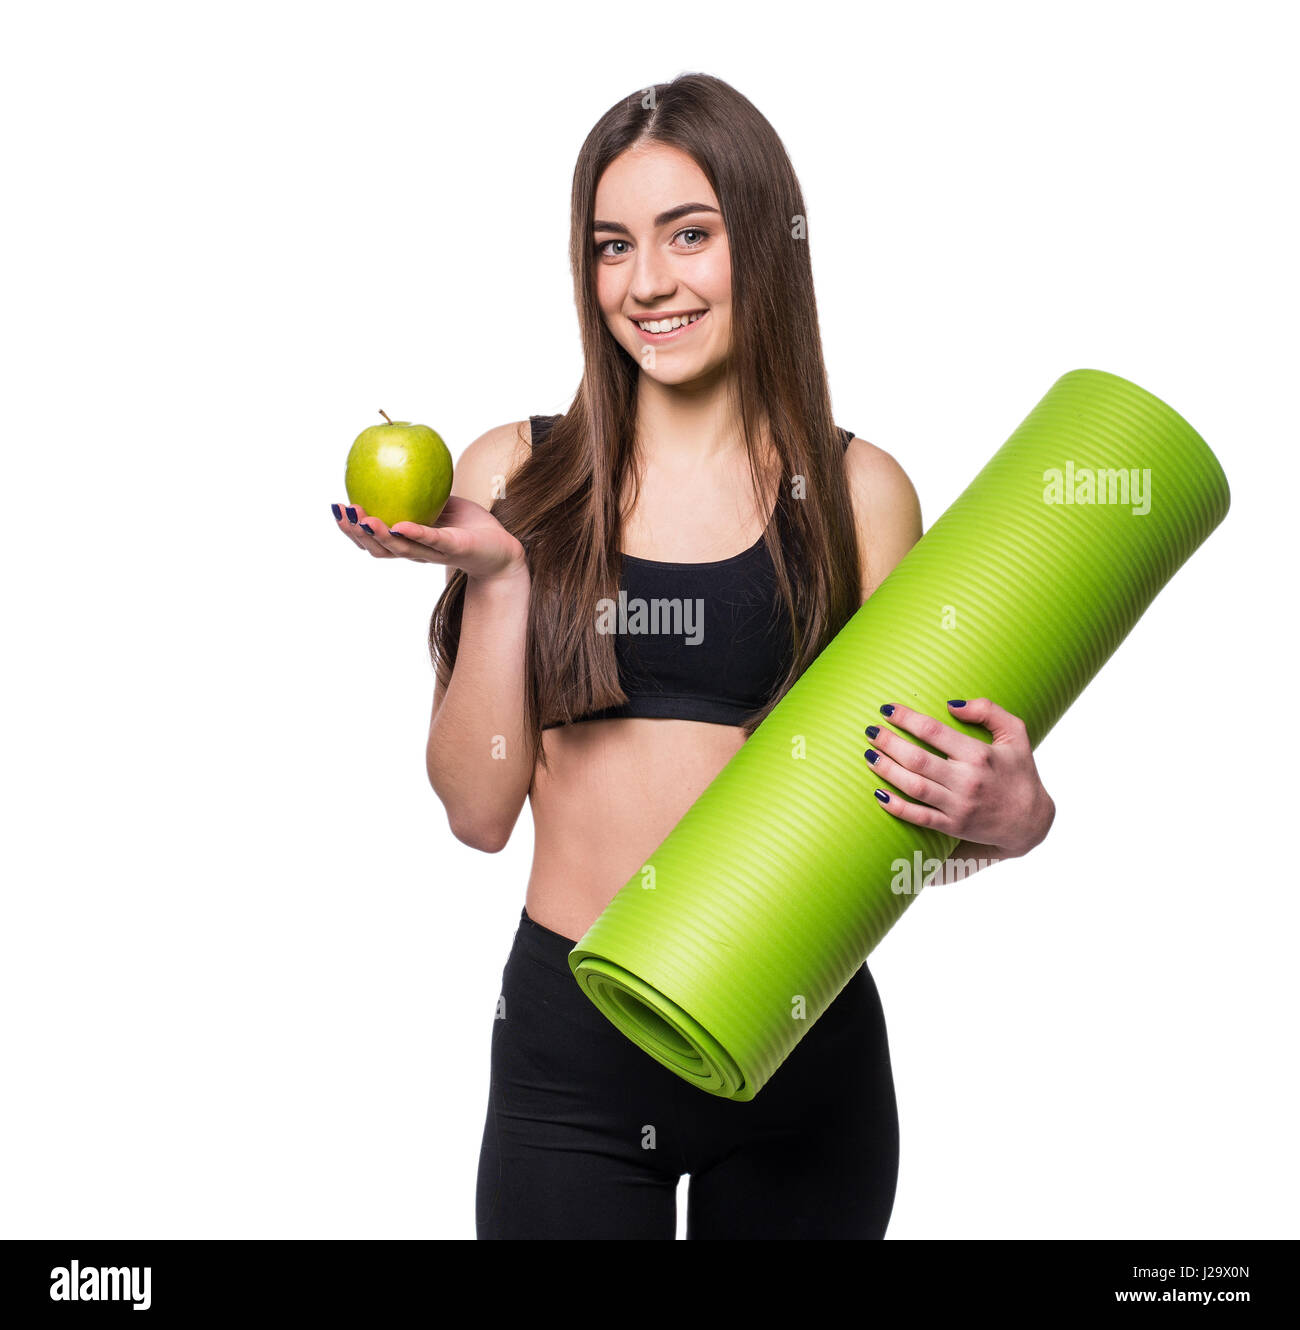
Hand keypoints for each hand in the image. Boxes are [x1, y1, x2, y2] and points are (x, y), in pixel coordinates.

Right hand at [331, 496, 526, 581]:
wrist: (501, 550)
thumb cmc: (467, 526)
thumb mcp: (437, 503)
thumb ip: (417, 490)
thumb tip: (395, 459)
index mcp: (408, 542)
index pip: (372, 539)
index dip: (352, 528)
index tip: (336, 509)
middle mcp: (417, 552)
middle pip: (379, 548)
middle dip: (356, 533)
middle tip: (343, 514)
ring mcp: (434, 552)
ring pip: (400, 548)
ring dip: (379, 536)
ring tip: (363, 521)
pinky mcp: (455, 548)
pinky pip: (432, 540)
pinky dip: (415, 533)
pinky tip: (400, 524)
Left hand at [864, 698, 1054, 857]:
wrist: (1030, 821)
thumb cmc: (1019, 771)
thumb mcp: (1016, 734)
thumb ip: (988, 711)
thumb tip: (951, 704)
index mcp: (979, 754)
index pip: (933, 731)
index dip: (906, 718)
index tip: (887, 709)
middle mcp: (967, 780)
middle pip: (917, 759)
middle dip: (888, 743)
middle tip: (870, 731)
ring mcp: (959, 806)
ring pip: (913, 787)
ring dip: (886, 770)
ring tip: (868, 756)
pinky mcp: (952, 826)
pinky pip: (918, 817)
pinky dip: (896, 807)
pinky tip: (879, 794)